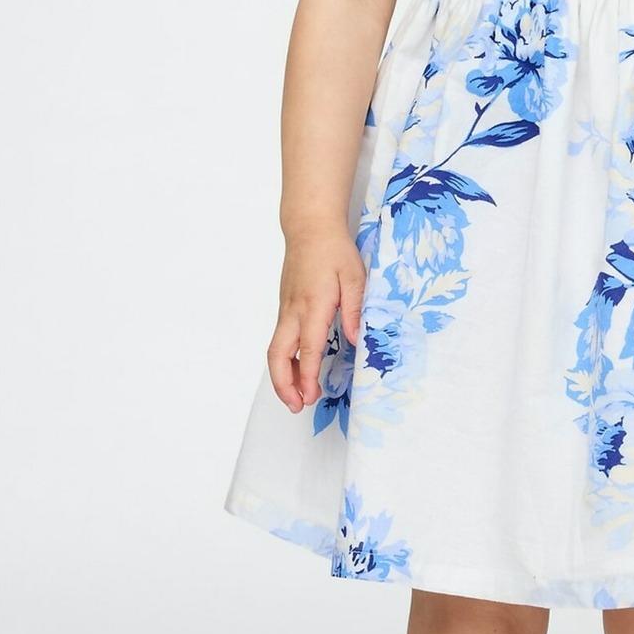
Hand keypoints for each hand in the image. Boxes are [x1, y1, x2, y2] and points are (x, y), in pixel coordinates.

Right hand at [267, 225, 366, 412]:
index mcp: (313, 304)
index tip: (310, 396)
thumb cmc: (334, 250)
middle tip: (296, 405)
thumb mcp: (355, 276)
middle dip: (284, 384)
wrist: (309, 228)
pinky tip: (299, 371)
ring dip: (283, 376)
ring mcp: (286, 310)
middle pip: (278, 355)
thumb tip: (358, 339)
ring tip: (298, 397)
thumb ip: (356, 309)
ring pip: (276, 350)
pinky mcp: (286, 308)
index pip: (308, 347)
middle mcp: (294, 311)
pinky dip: (286, 361)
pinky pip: (281, 340)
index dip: (307, 375)